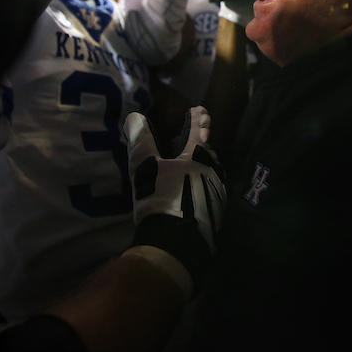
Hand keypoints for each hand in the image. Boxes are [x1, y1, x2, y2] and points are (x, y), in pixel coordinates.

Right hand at [126, 109, 224, 286]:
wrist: (176, 242)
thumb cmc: (160, 198)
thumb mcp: (145, 168)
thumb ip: (141, 141)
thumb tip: (134, 115)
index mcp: (197, 157)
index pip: (197, 132)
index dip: (197, 119)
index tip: (200, 109)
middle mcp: (212, 171)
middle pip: (208, 152)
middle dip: (202, 142)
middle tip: (198, 135)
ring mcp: (217, 192)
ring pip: (211, 171)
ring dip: (204, 163)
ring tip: (195, 161)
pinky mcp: (217, 212)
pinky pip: (211, 189)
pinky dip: (203, 182)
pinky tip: (196, 189)